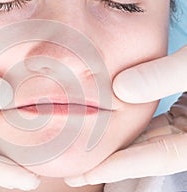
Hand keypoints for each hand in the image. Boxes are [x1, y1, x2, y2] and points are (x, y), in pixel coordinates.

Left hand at [64, 45, 186, 186]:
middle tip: (74, 173)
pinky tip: (111, 131)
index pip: (153, 157)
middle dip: (110, 165)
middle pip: (146, 155)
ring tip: (85, 155)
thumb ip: (166, 76)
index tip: (83, 174)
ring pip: (148, 142)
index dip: (117, 166)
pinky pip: (154, 128)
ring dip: (118, 149)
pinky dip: (132, 130)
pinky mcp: (186, 116)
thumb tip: (120, 89)